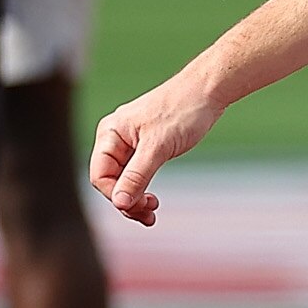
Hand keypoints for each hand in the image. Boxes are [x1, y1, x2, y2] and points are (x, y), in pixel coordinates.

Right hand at [87, 69, 222, 225]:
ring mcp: (130, 143)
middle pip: (110, 181)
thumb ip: (137, 176)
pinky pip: (136, 174)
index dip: (116, 195)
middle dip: (127, 201)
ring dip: (135, 199)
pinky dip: (143, 190)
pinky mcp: (145, 147)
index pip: (100, 175)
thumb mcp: (158, 147)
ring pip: (124, 180)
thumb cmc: (182, 110)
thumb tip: (119, 203)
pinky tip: (152, 202)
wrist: (207, 92)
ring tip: (152, 212)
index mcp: (110, 133)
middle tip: (149, 215)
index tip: (139, 207)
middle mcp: (115, 138)